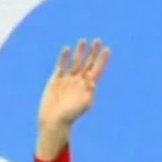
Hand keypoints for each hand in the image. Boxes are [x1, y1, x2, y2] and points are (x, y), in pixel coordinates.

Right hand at [36, 39, 109, 161]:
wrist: (54, 121)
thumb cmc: (71, 116)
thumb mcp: (83, 105)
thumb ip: (89, 93)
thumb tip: (93, 82)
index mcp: (88, 87)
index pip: (97, 70)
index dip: (103, 60)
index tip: (108, 49)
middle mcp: (79, 81)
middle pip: (88, 63)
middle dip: (93, 52)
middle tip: (98, 40)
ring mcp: (67, 80)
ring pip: (75, 62)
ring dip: (80, 52)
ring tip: (83, 41)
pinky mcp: (55, 80)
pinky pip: (61, 66)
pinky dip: (64, 58)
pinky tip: (67, 49)